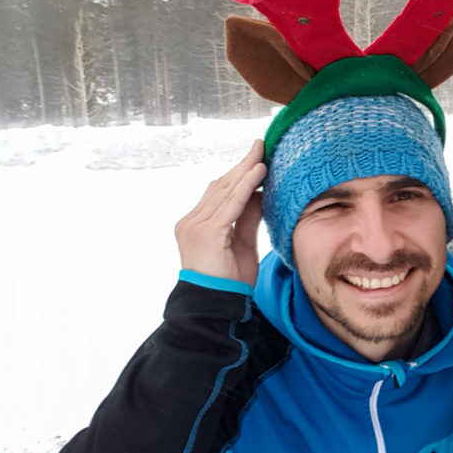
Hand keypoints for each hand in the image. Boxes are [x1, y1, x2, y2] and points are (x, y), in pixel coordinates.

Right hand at [175, 140, 266, 285]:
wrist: (217, 307)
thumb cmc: (230, 282)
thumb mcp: (243, 244)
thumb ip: (248, 218)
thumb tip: (259, 194)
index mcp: (196, 224)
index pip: (219, 192)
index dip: (238, 173)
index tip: (255, 156)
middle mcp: (191, 222)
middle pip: (220, 185)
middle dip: (242, 164)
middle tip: (260, 144)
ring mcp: (195, 226)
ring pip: (224, 190)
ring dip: (245, 170)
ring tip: (262, 152)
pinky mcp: (206, 232)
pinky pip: (230, 203)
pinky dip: (245, 186)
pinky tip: (258, 172)